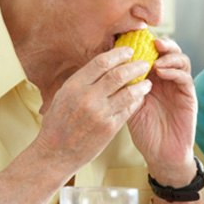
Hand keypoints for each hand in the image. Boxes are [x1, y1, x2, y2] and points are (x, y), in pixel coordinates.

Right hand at [34, 46, 152, 168]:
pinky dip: (137, 101)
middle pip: (118, 74)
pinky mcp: (110, 128)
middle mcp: (87, 98)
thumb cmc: (58, 123)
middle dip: (135, 66)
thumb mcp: (64, 95)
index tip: (129, 51)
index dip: (118, 54)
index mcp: (74, 86)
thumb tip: (104, 64)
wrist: (56, 153)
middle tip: (144, 63)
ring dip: (141, 84)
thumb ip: (83, 81)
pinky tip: (141, 97)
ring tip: (147, 81)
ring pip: (128, 92)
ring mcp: (100, 113)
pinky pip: (129, 110)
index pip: (101, 62)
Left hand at [127, 38, 196, 183]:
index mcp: (152, 79)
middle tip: (150, 41)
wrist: (161, 155)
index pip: (151, 54)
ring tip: (155, 57)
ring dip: (169, 55)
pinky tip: (161, 72)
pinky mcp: (189, 97)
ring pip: (181, 60)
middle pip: (169, 52)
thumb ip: (125, 87)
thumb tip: (109, 66)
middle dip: (161, 43)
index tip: (131, 37)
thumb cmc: (144, 132)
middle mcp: (167, 80)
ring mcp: (179, 87)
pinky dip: (174, 71)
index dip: (144, 43)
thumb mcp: (129, 106)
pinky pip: (185, 78)